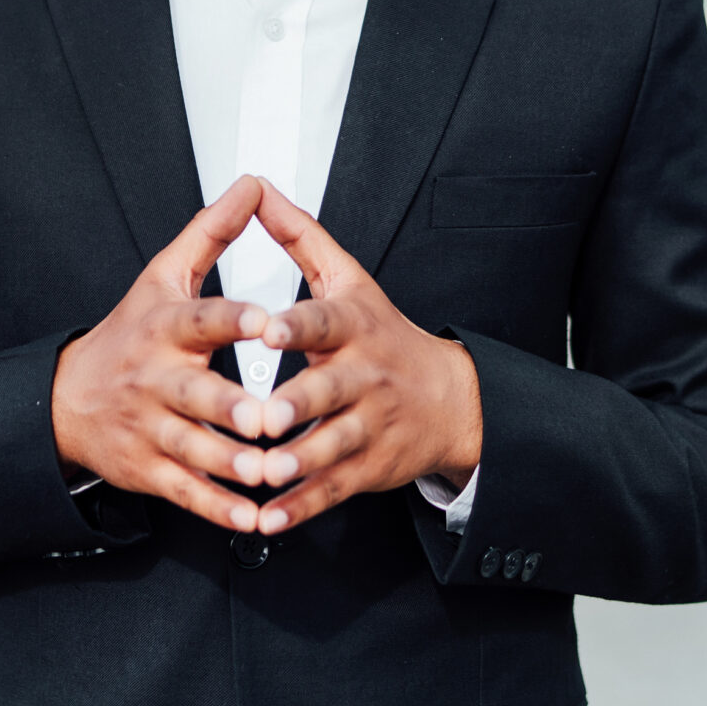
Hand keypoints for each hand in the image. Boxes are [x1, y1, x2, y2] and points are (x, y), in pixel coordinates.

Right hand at [51, 176, 276, 532]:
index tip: (268, 321)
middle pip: (195, 395)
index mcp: (165, 327)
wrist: (68, 399)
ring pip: (194, 450)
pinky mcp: (149, 470)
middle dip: (231, 408)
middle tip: (268, 417)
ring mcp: (151, 428)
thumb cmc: (131, 331)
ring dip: (233, 464)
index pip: (201, 318)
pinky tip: (255, 516)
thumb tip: (251, 184)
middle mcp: (156, 379)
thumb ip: (212, 232)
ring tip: (271, 472)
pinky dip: (220, 508)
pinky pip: (187, 493)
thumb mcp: (163, 275)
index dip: (234, 319)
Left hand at [249, 181, 482, 534]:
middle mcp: (364, 376)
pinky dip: (301, 505)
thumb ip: (300, 237)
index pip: (324, 321)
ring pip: (332, 445)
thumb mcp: (349, 278)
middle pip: (329, 390)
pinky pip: (332, 489)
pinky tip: (270, 516)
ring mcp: (369, 425)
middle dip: (295, 404)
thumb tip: (257, 190)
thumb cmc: (382, 334)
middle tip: (260, 417)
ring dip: (298, 461)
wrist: (449, 399)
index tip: (267, 331)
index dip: (297, 327)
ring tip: (264, 471)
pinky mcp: (367, 468)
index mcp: (353, 326)